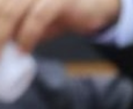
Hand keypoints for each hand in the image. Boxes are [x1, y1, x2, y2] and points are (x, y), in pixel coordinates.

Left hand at [0, 0, 120, 52]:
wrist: (98, 7)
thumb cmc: (64, 13)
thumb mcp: (35, 20)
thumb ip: (17, 27)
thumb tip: (2, 43)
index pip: (0, 6)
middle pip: (2, 9)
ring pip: (13, 12)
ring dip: (3, 36)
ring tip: (1, 54)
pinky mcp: (59, 0)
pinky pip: (37, 18)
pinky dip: (27, 36)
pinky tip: (24, 50)